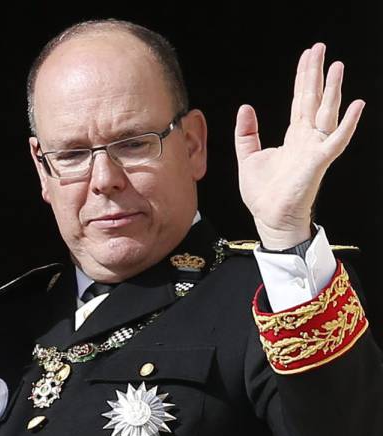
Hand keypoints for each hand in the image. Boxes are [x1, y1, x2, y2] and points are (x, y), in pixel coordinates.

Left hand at [235, 42, 364, 249]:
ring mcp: (315, 149)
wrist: (270, 218)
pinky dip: (347, 123)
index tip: (307, 56)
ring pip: (327, 112)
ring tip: (338, 66)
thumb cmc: (264, 193)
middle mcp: (307, 138)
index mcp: (293, 136)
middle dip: (317, 74)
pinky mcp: (318, 162)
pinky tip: (357, 105)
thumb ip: (247, 133)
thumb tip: (246, 107)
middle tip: (320, 48)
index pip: (300, 100)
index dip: (303, 78)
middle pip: (313, 99)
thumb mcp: (248, 157)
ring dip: (333, 89)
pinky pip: (336, 140)